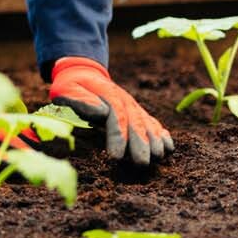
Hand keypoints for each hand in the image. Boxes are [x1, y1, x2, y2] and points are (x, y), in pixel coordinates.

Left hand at [48, 57, 172, 165]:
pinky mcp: (138, 112)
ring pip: (147, 123)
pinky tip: (169, 148)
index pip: (115, 115)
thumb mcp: (68, 89)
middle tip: (142, 163)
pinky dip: (163, 134)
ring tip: (158, 157)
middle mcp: (124, 100)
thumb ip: (81, 100)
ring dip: (154, 140)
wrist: (85, 74)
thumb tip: (101, 112)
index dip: (117, 135)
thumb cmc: (72, 86)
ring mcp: (133, 106)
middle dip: (140, 143)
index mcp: (107, 94)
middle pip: (135, 121)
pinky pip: (153, 123)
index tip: (115, 156)